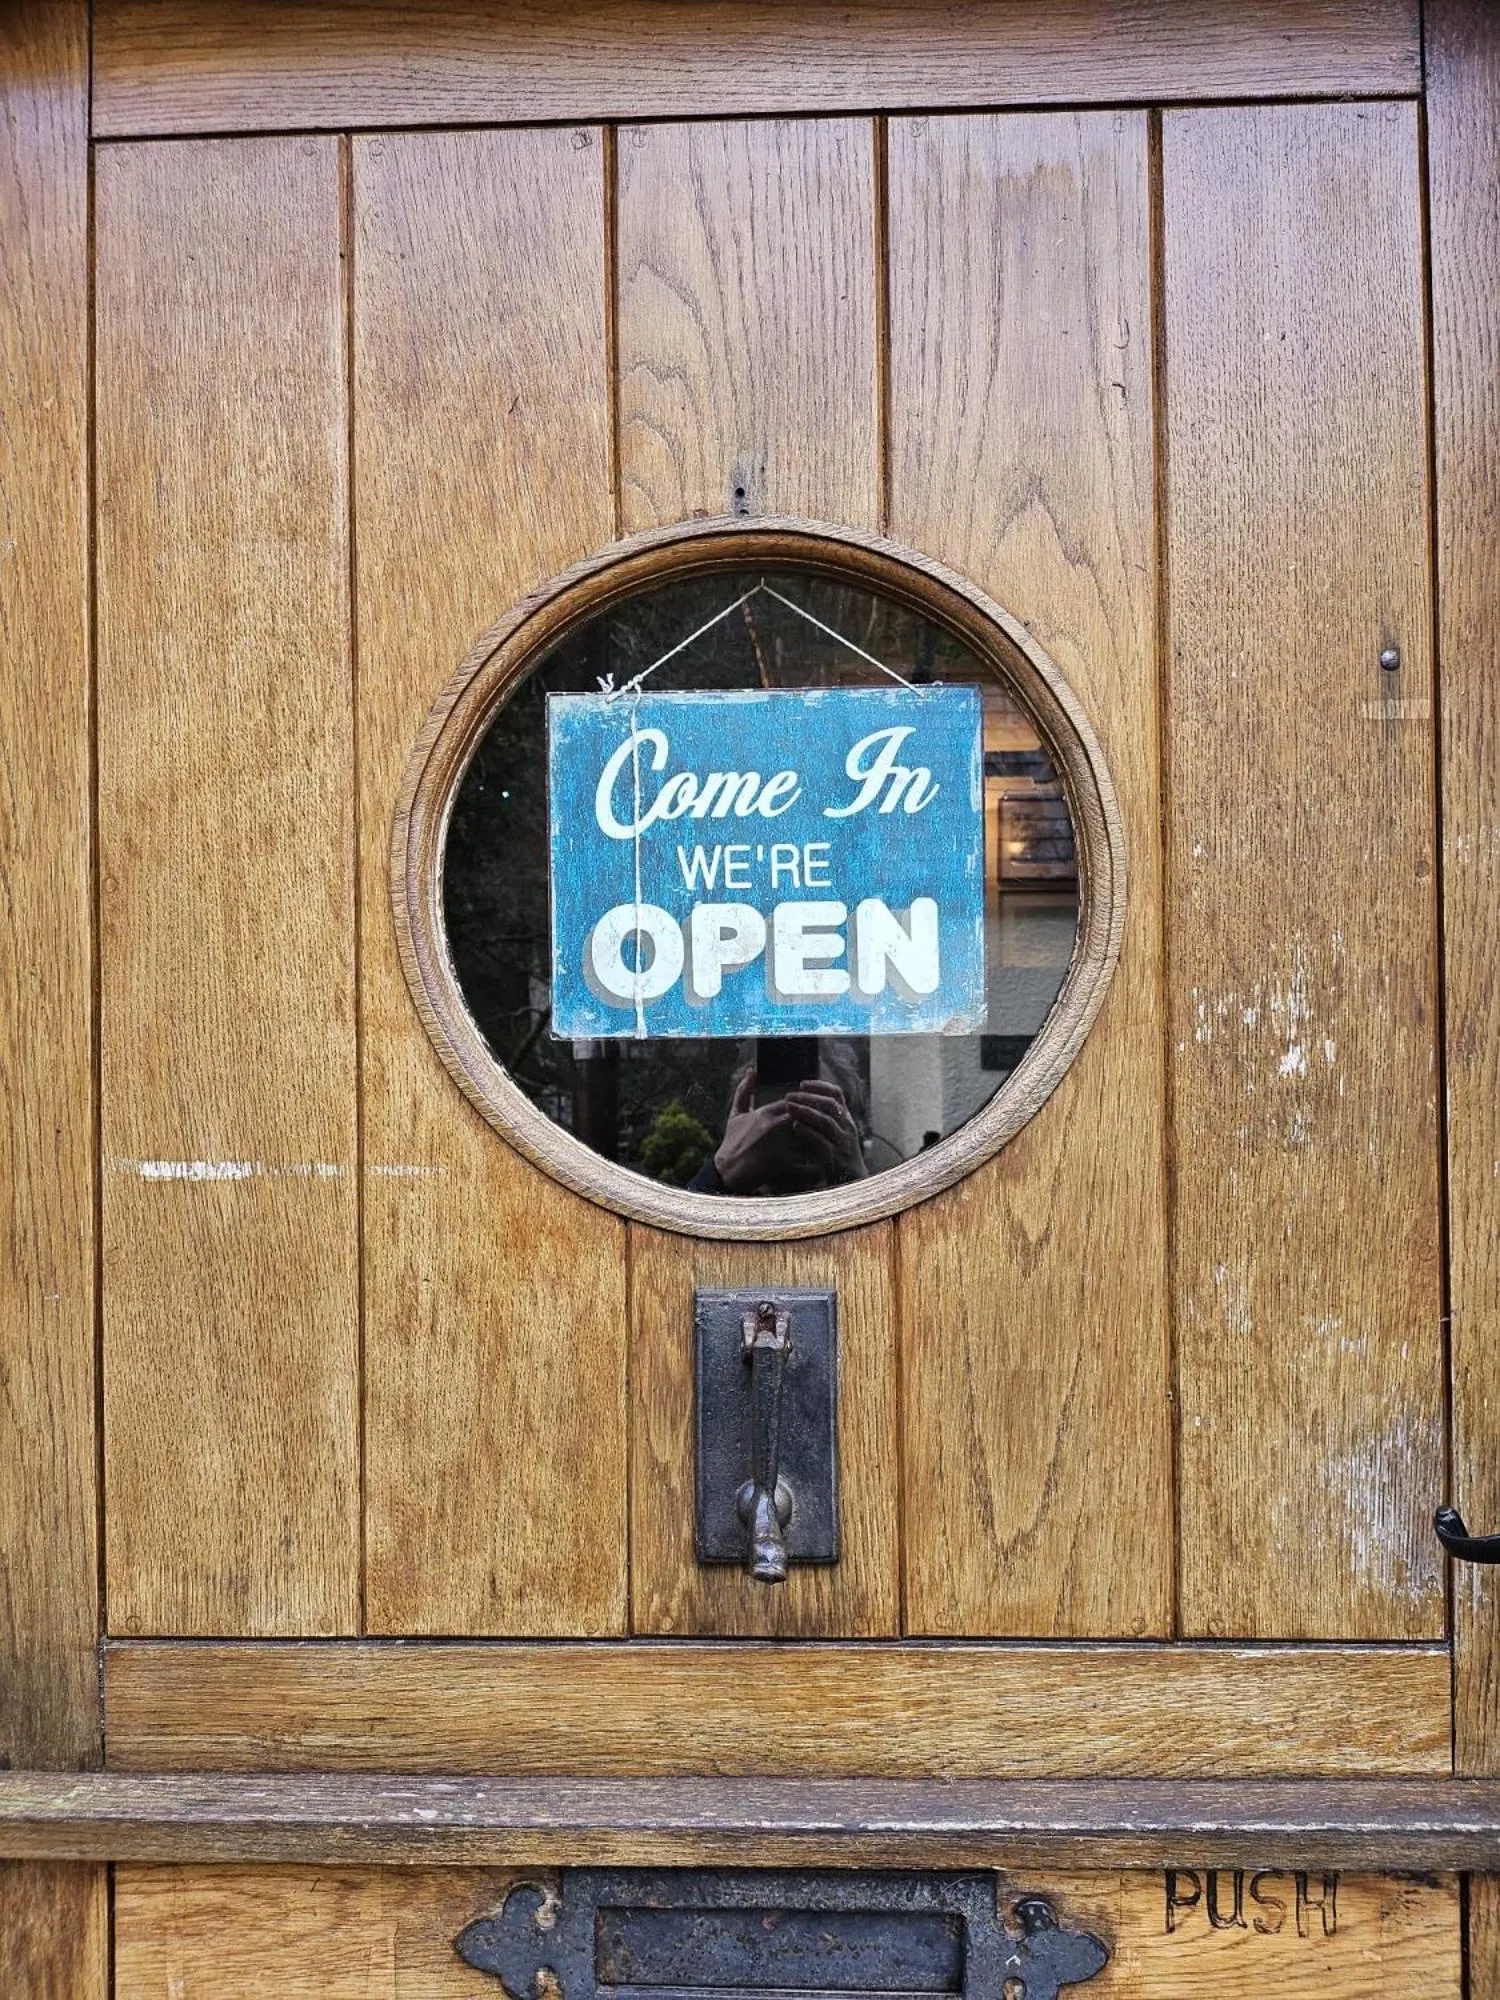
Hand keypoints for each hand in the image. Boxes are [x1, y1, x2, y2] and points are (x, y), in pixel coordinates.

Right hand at [713, 1069, 827, 1193]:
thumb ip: (744, 1091)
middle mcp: (775, 1127)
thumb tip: (751, 1070)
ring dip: (820, 1137)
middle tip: (825, 1122)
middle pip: (806, 1115)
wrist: (727, 1171)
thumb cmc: (732, 1142)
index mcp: (765, 1113)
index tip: (811, 1107)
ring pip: (811, 1136)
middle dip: (816, 1117)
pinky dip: (818, 1161)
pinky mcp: (784, 1164)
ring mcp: (780, 1145)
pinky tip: (824, 1161)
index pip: (795, 1101)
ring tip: (828, 1138)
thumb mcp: (736, 1114)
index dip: (806, 1102)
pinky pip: (808, 1161)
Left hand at [781, 1077, 868, 1183]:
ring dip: (806, 1112)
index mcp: (846, 1119)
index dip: (820, 1086)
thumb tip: (804, 1100)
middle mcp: (847, 1128)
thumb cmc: (839, 1155)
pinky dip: (808, 1132)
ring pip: (826, 1121)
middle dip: (808, 1098)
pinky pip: (822, 1141)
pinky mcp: (835, 1159)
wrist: (852, 1183)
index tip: (802, 1084)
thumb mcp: (835, 1133)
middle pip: (830, 1105)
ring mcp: (843, 1143)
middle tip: (789, 1096)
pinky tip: (795, 1127)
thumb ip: (824, 1117)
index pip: (837, 1094)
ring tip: (789, 1107)